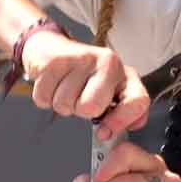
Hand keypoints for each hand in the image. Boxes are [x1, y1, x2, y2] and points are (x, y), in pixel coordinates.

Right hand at [22, 31, 148, 137]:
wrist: (54, 49)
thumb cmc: (86, 76)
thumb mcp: (111, 92)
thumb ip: (122, 113)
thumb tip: (119, 130)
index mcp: (125, 75)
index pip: (136, 102)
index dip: (121, 121)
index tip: (104, 132)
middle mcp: (107, 63)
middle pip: (91, 107)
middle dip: (81, 111)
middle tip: (80, 99)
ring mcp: (80, 59)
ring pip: (64, 104)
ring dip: (61, 103)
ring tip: (66, 88)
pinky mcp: (54, 61)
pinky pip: (44, 98)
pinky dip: (45, 98)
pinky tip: (54, 84)